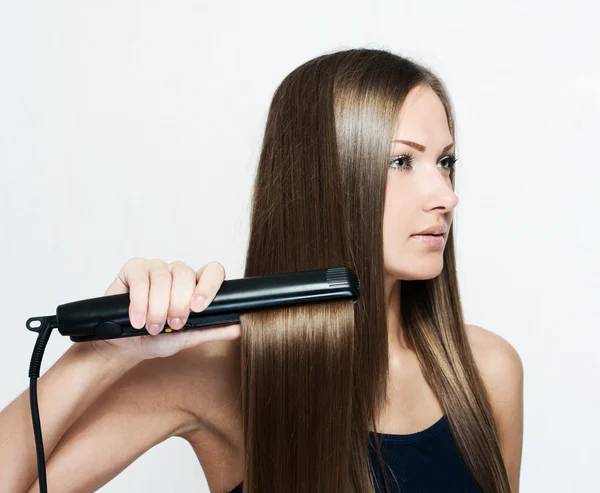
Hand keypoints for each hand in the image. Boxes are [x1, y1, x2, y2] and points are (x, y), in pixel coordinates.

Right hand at [89, 258, 240, 364]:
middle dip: (179, 303)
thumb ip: (213, 330)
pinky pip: (140, 279)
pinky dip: (140, 302)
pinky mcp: (134, 268)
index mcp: (195, 285)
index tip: (199, 307)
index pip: (212, 271)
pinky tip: (138, 319)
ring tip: (152, 328)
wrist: (124, 346)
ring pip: (163, 278)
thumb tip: (240, 327)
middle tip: (173, 324)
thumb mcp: (187, 338)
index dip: (209, 285)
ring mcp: (156, 268)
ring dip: (158, 307)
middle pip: (186, 275)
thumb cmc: (157, 339)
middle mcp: (178, 273)